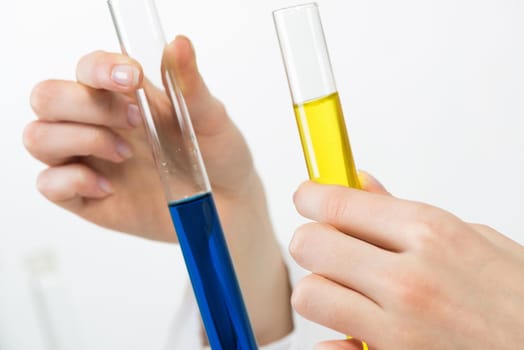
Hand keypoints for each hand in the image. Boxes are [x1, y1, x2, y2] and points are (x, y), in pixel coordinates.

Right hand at [24, 36, 253, 240]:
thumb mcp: (211, 118)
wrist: (225, 202)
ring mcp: (88, 159)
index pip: (88, 69)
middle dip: (86, 107)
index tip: (134, 80)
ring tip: (125, 154)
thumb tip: (180, 44)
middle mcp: (97, 123)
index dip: (100, 69)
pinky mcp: (85, 196)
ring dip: (79, 141)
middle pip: (49, 98)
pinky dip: (74, 182)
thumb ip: (189, 84)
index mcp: (124, 96)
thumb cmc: (216, 155)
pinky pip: (49, 184)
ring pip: (39, 137)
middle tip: (135, 122)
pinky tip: (110, 187)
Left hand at [290, 176, 523, 349]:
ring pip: (310, 294)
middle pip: (310, 244)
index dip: (310, 195)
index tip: (307, 197)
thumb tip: (361, 185)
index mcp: (431, 234)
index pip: (337, 203)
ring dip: (321, 288)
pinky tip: (359, 330)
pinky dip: (336, 337)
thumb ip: (405, 213)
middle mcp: (409, 281)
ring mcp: (399, 330)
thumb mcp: (475, 238)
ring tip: (348, 289)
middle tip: (328, 245)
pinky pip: (329, 346)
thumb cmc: (519, 299)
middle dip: (312, 241)